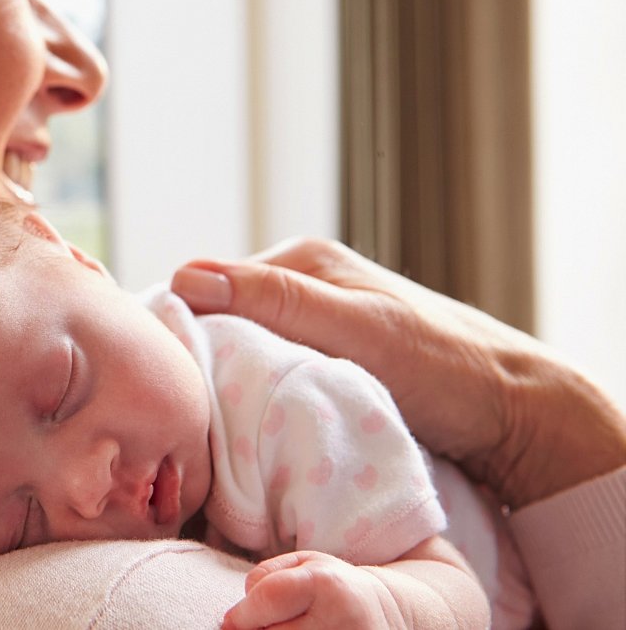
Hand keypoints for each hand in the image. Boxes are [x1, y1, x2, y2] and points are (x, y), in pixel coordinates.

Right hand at [171, 238, 625, 508]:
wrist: (516, 412)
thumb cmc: (443, 368)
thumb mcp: (356, 329)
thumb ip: (277, 300)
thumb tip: (186, 274)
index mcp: (301, 260)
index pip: (207, 287)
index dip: (181, 331)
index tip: (168, 381)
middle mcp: (302, 284)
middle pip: (221, 321)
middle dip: (201, 360)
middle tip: (189, 412)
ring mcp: (314, 322)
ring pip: (242, 351)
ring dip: (227, 382)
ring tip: (215, 422)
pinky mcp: (325, 359)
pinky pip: (268, 373)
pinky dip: (254, 395)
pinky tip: (250, 422)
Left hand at [221, 551, 399, 628]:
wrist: (385, 613)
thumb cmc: (333, 586)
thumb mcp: (303, 564)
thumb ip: (264, 578)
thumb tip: (233, 619)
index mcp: (326, 584)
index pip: (268, 599)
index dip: (241, 614)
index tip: (231, 621)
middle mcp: (341, 619)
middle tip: (266, 626)